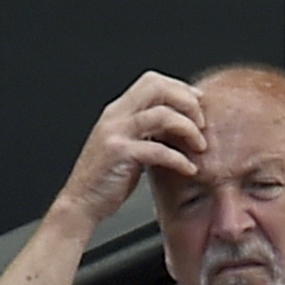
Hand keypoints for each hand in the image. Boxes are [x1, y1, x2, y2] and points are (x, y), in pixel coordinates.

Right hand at [61, 70, 208, 225]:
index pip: (153, 81)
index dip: (180, 88)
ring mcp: (116, 133)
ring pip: (162, 114)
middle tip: (203, 123)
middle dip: (187, 102)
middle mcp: (116, 116)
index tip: (199, 103)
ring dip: (188, 129)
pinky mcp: (120, 154)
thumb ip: (148, 132)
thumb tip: (177, 125)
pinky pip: (158, 149)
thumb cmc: (107, 180)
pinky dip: (179, 159)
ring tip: (200, 146)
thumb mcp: (129, 147)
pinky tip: (189, 169)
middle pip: (158, 88)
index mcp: (118, 111)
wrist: (82, 203)